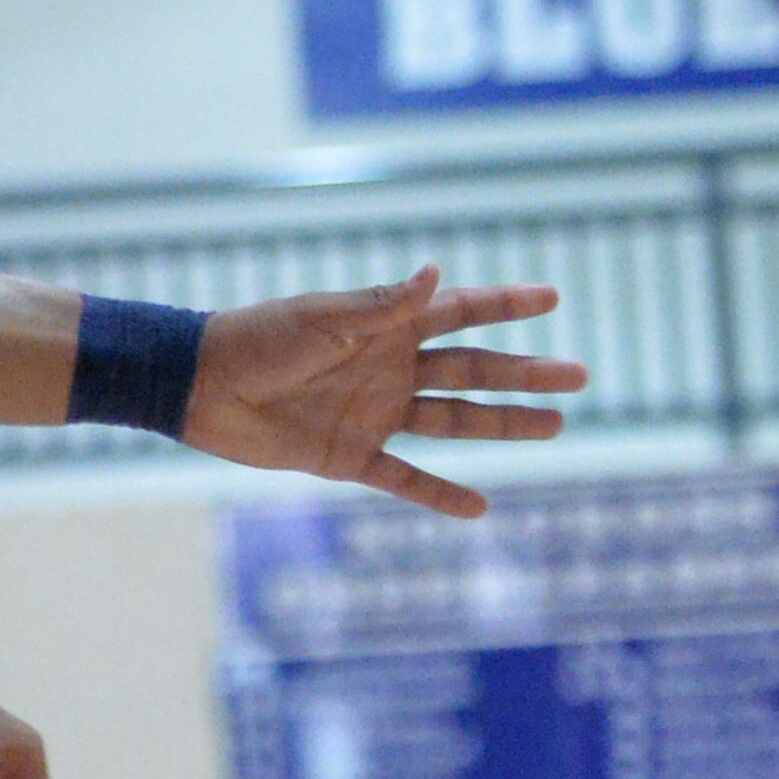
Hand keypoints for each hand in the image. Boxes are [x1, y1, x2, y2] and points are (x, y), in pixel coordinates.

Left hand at [183, 271, 579, 516]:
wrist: (200, 387)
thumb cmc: (259, 339)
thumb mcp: (323, 319)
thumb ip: (382, 306)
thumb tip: (434, 272)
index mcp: (385, 326)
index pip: (458, 311)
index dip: (504, 304)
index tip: (552, 298)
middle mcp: (389, 367)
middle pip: (472, 370)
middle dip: (525, 374)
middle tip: (578, 376)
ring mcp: (374, 412)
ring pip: (453, 420)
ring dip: (502, 424)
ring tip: (555, 425)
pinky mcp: (349, 455)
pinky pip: (404, 477)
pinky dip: (439, 493)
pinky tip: (480, 505)